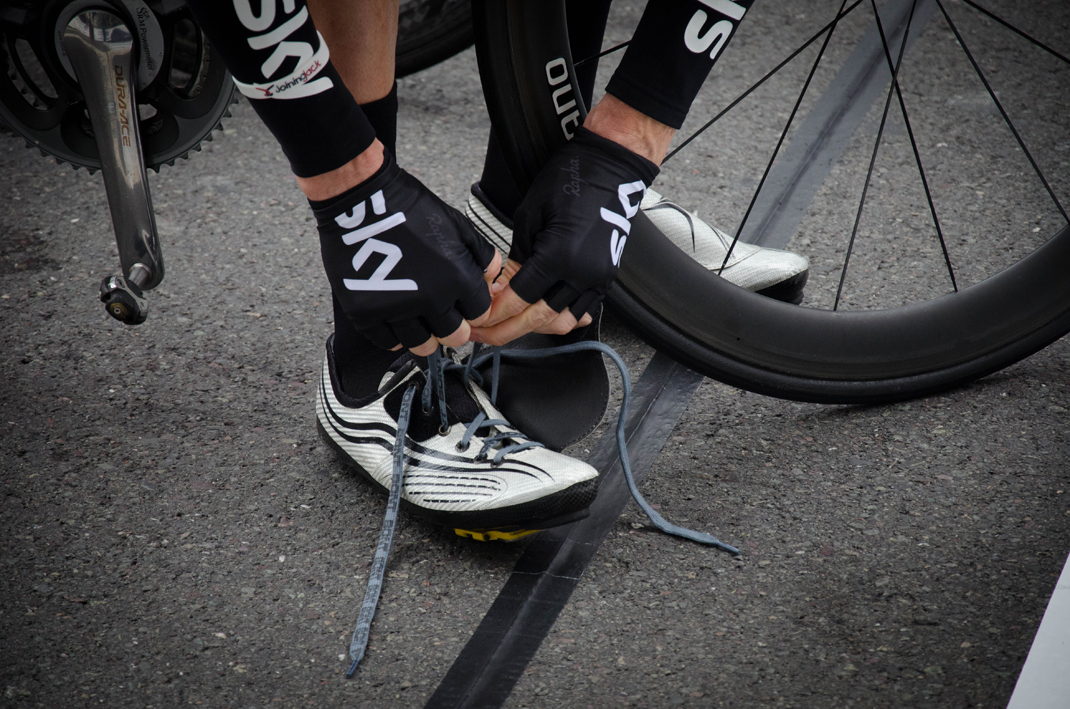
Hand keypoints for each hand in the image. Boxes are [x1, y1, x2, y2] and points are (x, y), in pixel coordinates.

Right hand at [313, 150, 498, 355]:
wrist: (362, 202)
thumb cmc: (410, 209)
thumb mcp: (458, 225)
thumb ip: (482, 255)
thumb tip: (493, 276)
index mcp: (457, 278)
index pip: (480, 313)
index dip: (474, 309)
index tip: (466, 304)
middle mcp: (430, 299)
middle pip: (455, 336)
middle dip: (454, 328)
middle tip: (446, 317)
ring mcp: (397, 309)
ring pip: (423, 346)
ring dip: (426, 336)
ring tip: (421, 321)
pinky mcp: (367, 313)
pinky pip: (388, 341)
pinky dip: (395, 335)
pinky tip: (397, 320)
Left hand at [470, 127, 657, 345]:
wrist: (609, 169)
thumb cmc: (568, 181)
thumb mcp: (529, 216)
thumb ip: (515, 259)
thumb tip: (501, 289)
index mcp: (558, 256)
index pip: (518, 298)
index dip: (494, 313)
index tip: (477, 319)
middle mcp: (580, 273)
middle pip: (537, 319)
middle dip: (505, 331)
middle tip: (482, 336)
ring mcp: (597, 279)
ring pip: (561, 322)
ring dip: (533, 330)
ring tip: (507, 329)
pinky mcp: (605, 278)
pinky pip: (581, 312)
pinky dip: (559, 320)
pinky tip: (539, 321)